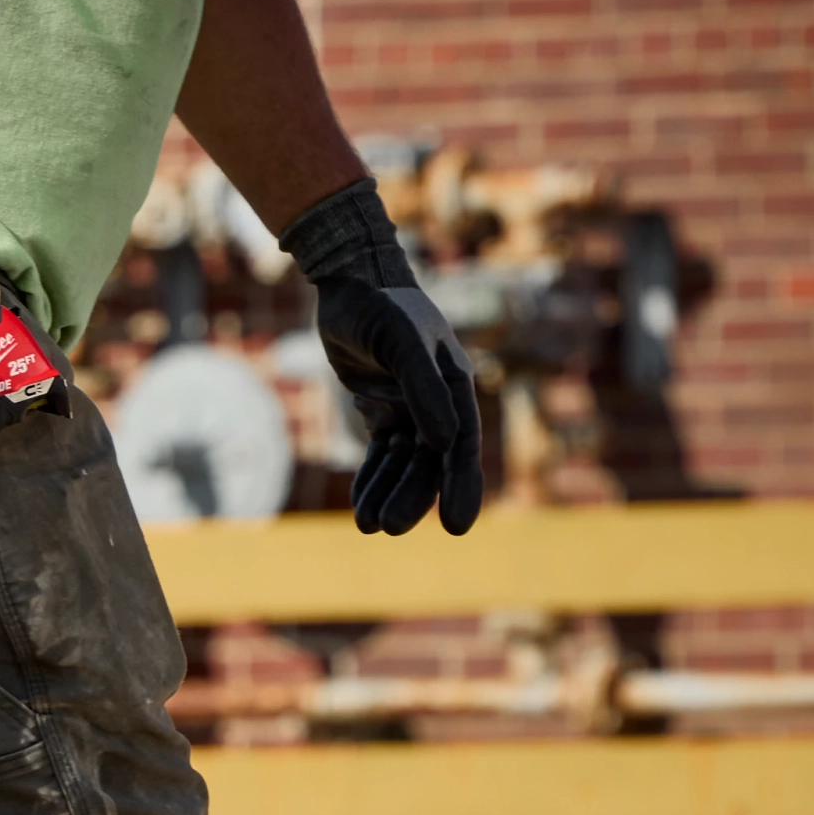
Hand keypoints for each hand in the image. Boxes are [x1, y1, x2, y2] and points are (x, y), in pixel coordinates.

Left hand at [285, 180, 482, 537]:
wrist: (352, 285)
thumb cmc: (382, 307)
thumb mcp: (401, 341)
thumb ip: (422, 388)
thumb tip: (445, 442)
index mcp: (456, 386)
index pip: (461, 445)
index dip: (459, 485)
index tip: (454, 527)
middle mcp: (439, 402)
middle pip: (429, 461)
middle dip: (411, 497)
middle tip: (389, 530)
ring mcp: (410, 408)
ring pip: (403, 463)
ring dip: (388, 493)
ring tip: (369, 527)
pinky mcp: (382, 410)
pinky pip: (381, 453)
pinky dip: (372, 478)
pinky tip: (360, 508)